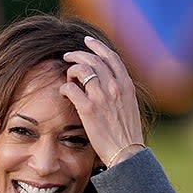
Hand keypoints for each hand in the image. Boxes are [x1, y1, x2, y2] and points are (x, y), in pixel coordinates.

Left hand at [60, 36, 144, 167]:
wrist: (126, 150)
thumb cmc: (126, 130)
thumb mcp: (129, 104)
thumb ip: (119, 90)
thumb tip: (107, 79)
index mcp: (126, 84)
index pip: (111, 57)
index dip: (97, 47)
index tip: (87, 41)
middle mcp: (115, 87)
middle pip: (93, 60)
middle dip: (78, 55)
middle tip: (68, 56)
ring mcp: (101, 97)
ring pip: (81, 71)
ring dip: (71, 70)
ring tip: (66, 75)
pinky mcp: (88, 109)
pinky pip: (71, 89)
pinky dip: (65, 87)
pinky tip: (64, 92)